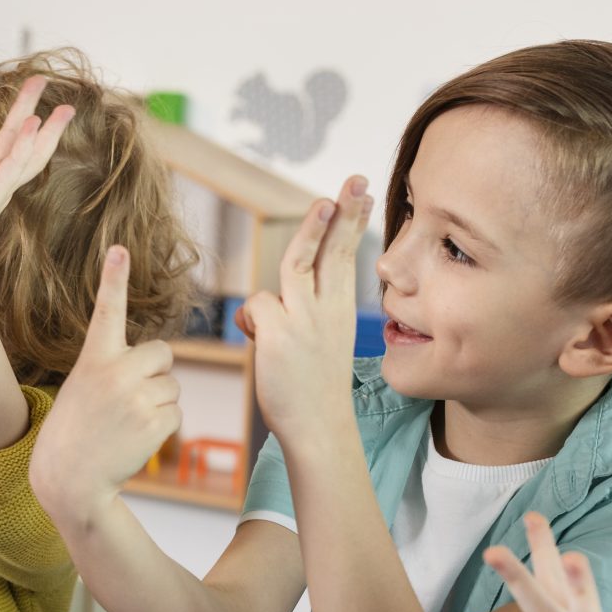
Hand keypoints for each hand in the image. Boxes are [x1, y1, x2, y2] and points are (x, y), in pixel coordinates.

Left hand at [0, 76, 74, 273]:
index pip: (5, 137)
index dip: (18, 114)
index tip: (34, 97)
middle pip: (18, 133)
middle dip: (29, 103)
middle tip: (42, 77)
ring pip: (21, 146)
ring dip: (44, 126)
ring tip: (66, 108)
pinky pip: (12, 160)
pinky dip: (25, 142)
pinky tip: (35, 124)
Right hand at [30, 245, 179, 527]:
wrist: (69, 479)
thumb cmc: (74, 431)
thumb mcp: (82, 387)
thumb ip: (114, 367)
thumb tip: (161, 362)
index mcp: (93, 359)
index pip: (106, 310)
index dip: (114, 278)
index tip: (119, 248)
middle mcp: (116, 371)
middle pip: (163, 353)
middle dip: (156, 372)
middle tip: (129, 397)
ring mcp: (137, 397)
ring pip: (172, 386)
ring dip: (158, 402)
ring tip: (126, 423)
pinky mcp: (156, 422)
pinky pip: (177, 413)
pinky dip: (163, 426)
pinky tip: (136, 438)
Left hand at [236, 178, 370, 443]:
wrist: (318, 429)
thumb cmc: (312, 390)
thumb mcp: (313, 346)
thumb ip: (288, 319)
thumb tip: (254, 310)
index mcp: (339, 312)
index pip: (345, 258)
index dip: (352, 224)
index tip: (361, 194)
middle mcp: (326, 311)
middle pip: (334, 251)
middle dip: (345, 213)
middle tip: (355, 182)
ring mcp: (304, 320)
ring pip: (299, 262)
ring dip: (312, 230)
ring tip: (323, 203)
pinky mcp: (279, 333)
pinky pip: (257, 305)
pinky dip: (250, 318)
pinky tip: (255, 337)